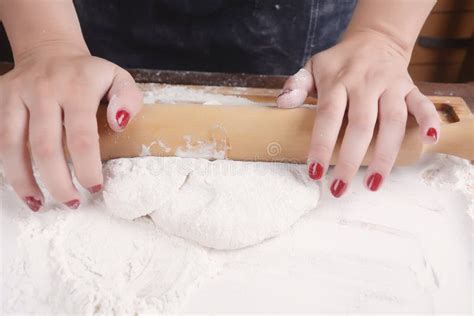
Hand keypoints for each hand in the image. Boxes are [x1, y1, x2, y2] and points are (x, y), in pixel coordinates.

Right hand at [0, 43, 142, 210]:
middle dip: (58, 182)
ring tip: (39, 204)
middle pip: (46, 147)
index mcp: (78, 88)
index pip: (82, 136)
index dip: (87, 167)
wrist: (50, 50)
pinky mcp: (0, 99)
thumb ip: (128, 99)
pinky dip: (6, 166)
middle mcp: (44, 90)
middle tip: (71, 202)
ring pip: (12, 146)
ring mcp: (17, 94)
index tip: (94, 188)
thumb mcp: (119, 78)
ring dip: (24, 181)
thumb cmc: (89, 75)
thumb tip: (119, 124)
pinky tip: (20, 185)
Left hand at [277, 33, 439, 196]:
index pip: (328, 116)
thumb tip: (282, 103)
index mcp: (337, 81)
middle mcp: (365, 83)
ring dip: (385, 154)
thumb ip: (297, 84)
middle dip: (350, 160)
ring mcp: (390, 85)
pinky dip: (429, 120)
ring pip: (392, 121)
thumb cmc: (339, 62)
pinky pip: (422, 103)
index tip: (315, 173)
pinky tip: (429, 140)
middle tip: (339, 188)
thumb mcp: (312, 67)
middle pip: (360, 125)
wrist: (375, 40)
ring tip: (373, 184)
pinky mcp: (409, 87)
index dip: (321, 145)